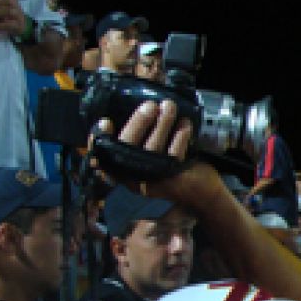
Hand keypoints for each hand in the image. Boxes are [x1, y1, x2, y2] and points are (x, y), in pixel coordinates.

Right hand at [90, 99, 222, 206]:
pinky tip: (185, 124)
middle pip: (128, 148)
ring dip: (162, 123)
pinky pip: (174, 154)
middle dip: (138, 122)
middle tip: (150, 105)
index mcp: (125, 174)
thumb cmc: (173, 170)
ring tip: (169, 106)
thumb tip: (140, 113)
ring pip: (153, 148)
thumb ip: (141, 143)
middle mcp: (135, 179)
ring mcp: (154, 180)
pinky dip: (180, 136)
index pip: (105, 157)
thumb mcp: (151, 160)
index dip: (100, 140)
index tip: (105, 122)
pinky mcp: (174, 180)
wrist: (201, 195)